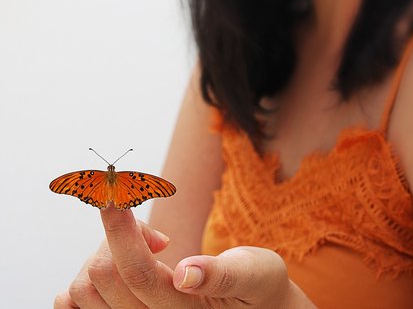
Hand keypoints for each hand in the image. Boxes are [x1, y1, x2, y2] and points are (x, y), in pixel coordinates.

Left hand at [54, 204, 314, 307]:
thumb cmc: (259, 288)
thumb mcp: (256, 274)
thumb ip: (223, 274)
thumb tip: (185, 273)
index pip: (136, 271)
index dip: (120, 226)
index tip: (115, 189)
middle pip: (102, 275)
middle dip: (120, 235)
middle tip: (159, 233)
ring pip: (83, 288)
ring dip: (105, 252)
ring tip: (144, 247)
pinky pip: (78, 303)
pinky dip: (86, 276)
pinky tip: (116, 259)